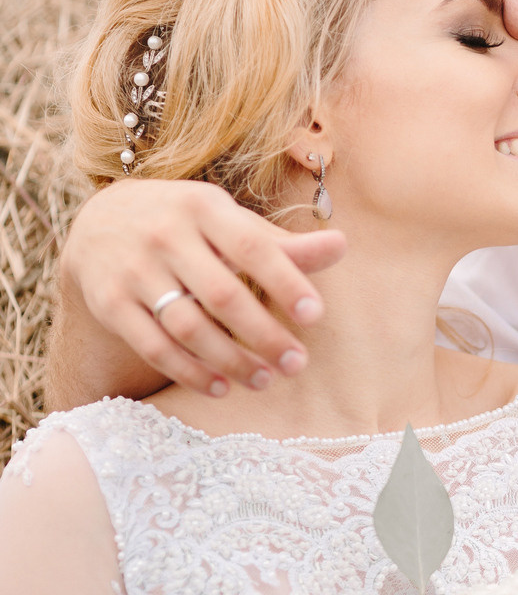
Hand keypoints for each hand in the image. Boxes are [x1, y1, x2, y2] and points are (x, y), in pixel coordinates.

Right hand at [59, 177, 345, 395]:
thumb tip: (342, 247)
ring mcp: (133, 270)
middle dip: (264, 335)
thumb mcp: (228, 222)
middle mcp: (164, 235)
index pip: (252, 247)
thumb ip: (281, 244)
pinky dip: (189, 372)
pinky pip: (153, 346)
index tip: (315, 316)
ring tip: (264, 380)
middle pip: (222, 295)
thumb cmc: (187, 225)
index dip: (286, 282)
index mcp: (203, 207)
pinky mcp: (109, 303)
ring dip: (230, 360)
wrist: (99, 223)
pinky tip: (221, 387)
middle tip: (296, 364)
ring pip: (187, 326)